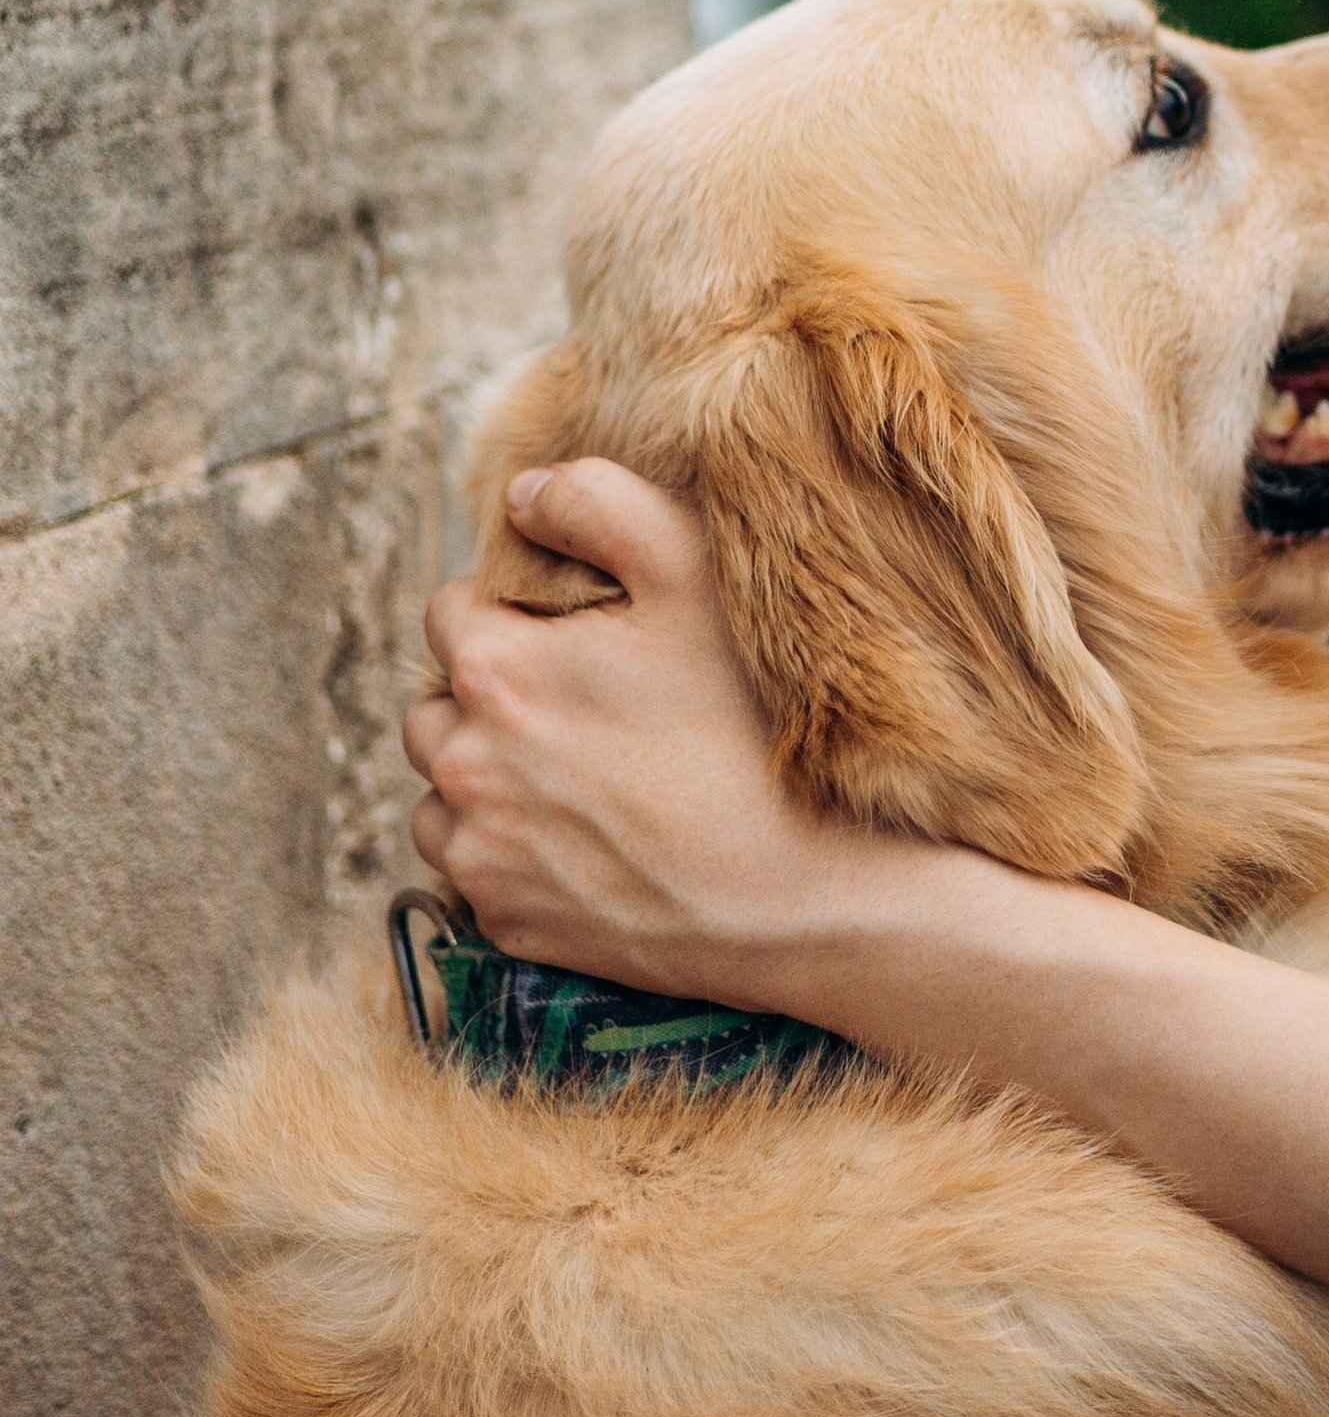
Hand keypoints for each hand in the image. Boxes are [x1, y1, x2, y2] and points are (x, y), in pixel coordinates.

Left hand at [403, 461, 847, 999]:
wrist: (803, 893)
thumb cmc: (754, 724)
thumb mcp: (694, 570)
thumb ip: (596, 501)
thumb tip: (522, 494)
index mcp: (494, 672)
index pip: (450, 612)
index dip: (516, 611)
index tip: (582, 636)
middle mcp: (464, 766)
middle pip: (436, 705)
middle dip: (490, 695)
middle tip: (586, 704)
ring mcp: (481, 854)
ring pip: (441, 793)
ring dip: (486, 775)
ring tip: (583, 773)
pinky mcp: (506, 922)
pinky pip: (475, 868)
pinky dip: (511, 849)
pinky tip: (592, 836)